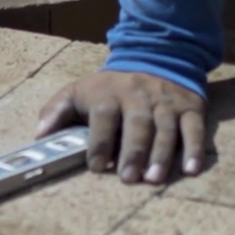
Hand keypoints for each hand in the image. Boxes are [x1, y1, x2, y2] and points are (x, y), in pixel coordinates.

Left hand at [37, 71, 209, 184]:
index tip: (95, 166)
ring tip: (155, 179)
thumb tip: (39, 136)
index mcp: (109, 94)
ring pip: (166, 128)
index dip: (99, 142)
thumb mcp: (79, 90)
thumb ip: (56, 111)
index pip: (103, 118)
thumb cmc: (110, 86)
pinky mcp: (191, 107)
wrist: (156, 56)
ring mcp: (167, 102)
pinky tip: (192, 169)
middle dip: (133, 152)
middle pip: (137, 124)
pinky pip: (195, 128)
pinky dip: (195, 148)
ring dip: (162, 154)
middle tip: (128, 178)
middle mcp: (139, 97)